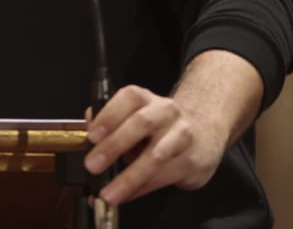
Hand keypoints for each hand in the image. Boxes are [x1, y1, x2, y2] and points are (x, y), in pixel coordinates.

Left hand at [82, 50, 263, 205]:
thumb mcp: (136, 116)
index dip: (110, 115)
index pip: (129, 97)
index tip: (92, 135)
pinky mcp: (192, 160)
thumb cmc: (161, 126)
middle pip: (142, 123)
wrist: (204, 131)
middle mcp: (167, 112)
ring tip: (110, 192)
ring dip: (130, 176)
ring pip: (156, 155)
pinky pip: (164, 177)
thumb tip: (88, 125)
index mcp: (147, 99)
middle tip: (93, 164)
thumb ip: (111, 120)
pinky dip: (142, 188)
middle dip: (115, 144)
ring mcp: (182, 135)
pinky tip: (128, 195)